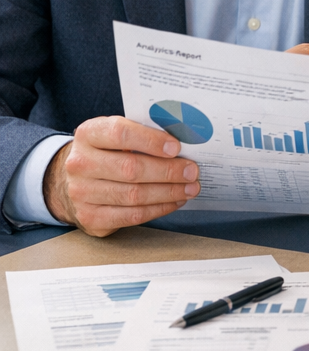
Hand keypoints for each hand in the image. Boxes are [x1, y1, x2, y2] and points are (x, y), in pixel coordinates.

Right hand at [43, 117, 199, 236]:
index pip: (120, 133)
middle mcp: (80, 163)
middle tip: (192, 171)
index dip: (151, 141)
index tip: (176, 147)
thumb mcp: (116, 134)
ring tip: (190, 188)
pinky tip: (174, 201)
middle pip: (131, 168)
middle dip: (168, 171)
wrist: (74, 179)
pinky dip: (158, 209)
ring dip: (168, 192)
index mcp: (88, 134)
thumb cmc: (107, 152)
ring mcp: (81, 193)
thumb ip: (143, 133)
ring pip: (134, 195)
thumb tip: (184, 141)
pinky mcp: (89, 217)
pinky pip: (131, 216)